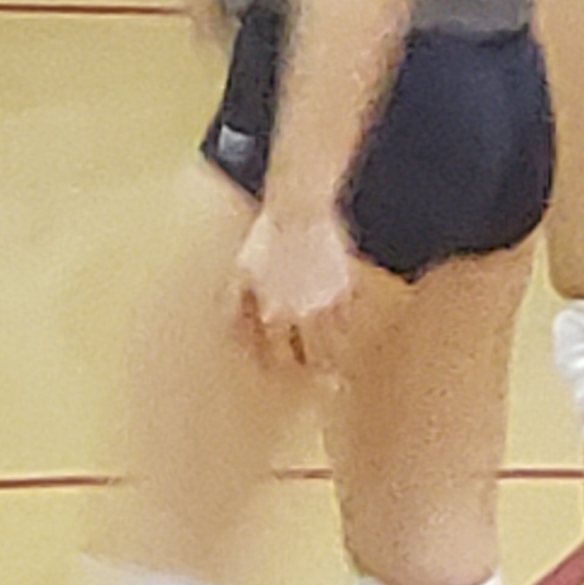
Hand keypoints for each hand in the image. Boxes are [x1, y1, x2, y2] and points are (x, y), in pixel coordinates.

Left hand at [232, 202, 356, 362]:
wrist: (299, 208)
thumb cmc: (265, 238)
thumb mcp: (239, 271)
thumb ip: (233, 306)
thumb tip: (234, 333)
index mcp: (274, 314)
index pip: (276, 357)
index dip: (276, 367)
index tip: (277, 371)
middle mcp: (304, 314)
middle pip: (313, 357)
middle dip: (313, 369)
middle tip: (317, 376)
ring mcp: (328, 300)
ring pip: (336, 340)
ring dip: (333, 352)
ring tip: (334, 363)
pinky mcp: (346, 284)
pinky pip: (350, 313)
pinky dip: (347, 322)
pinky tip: (344, 325)